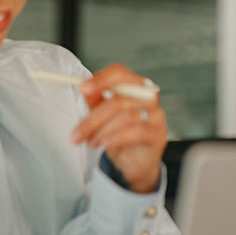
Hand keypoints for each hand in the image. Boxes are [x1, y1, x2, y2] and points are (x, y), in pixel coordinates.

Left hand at [71, 63, 166, 192]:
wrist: (135, 161)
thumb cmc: (119, 134)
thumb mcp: (101, 115)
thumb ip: (94, 100)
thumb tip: (84, 87)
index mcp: (133, 87)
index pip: (120, 73)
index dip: (101, 79)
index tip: (83, 88)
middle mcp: (147, 97)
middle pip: (120, 98)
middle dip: (94, 117)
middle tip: (77, 132)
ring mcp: (156, 115)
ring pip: (127, 116)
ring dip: (103, 131)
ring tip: (92, 142)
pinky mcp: (158, 134)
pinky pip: (138, 131)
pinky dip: (118, 138)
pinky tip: (107, 144)